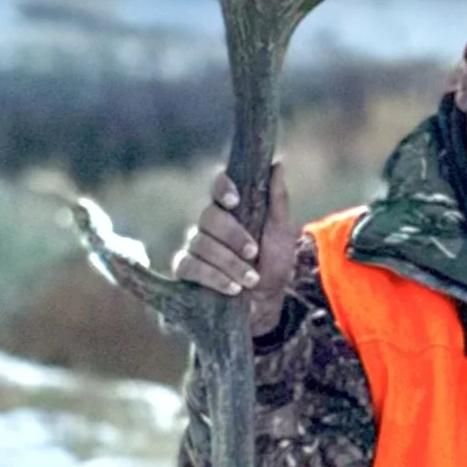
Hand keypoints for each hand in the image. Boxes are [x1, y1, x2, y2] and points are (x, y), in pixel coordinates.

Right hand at [173, 162, 295, 335]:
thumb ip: (278, 199)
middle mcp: (209, 223)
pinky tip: (232, 288)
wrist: (266, 302)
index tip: (235, 202)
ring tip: (251, 279)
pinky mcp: (185, 269)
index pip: (218, 187)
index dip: (222, 190)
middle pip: (210, 217)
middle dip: (234, 236)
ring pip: (202, 243)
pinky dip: (214, 277)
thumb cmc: (274, 263)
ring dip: (230, 263)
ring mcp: (194, 245)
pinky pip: (191, 266)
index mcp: (231, 209)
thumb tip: (276, 165)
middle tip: (253, 253)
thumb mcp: (281, 232)